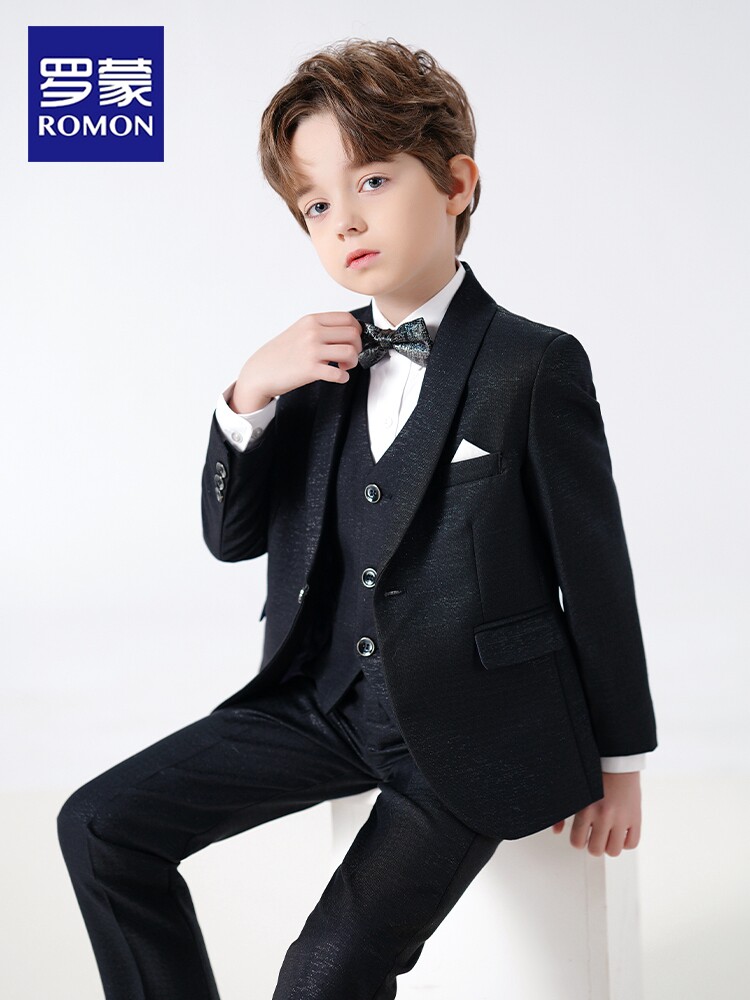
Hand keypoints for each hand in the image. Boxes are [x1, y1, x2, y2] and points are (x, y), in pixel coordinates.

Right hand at [229, 312, 362, 411]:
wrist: (261, 371)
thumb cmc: (280, 353)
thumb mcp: (299, 330)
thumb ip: (320, 328)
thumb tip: (347, 332)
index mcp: (311, 321)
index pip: (347, 318)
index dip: (357, 330)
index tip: (354, 340)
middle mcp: (313, 332)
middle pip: (353, 334)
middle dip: (357, 347)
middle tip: (349, 356)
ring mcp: (312, 351)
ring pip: (350, 352)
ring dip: (352, 362)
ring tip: (343, 367)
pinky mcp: (310, 370)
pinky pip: (339, 374)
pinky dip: (343, 378)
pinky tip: (338, 377)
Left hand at [550, 771, 641, 855]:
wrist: (618, 760)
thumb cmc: (596, 774)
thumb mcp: (575, 791)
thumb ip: (563, 812)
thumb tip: (557, 831)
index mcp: (586, 809)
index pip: (577, 842)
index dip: (579, 841)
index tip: (582, 836)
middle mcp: (603, 816)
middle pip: (595, 850)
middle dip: (593, 845)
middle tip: (595, 837)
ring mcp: (621, 818)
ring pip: (613, 850)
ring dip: (610, 845)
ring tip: (608, 836)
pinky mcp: (635, 817)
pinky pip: (632, 843)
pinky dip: (626, 842)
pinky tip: (621, 833)